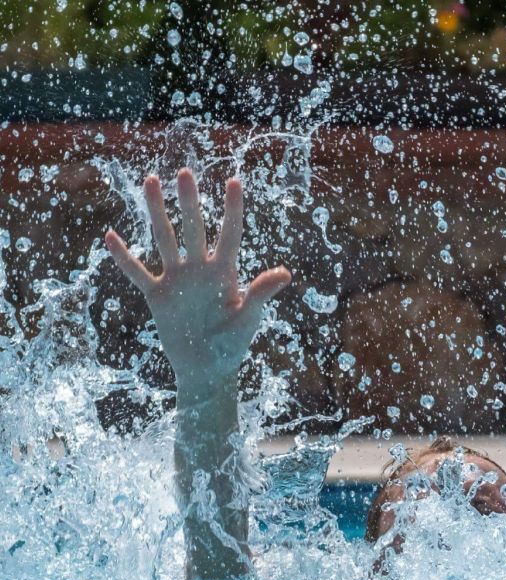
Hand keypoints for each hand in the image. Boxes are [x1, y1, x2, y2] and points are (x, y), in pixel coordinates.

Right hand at [105, 168, 290, 394]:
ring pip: (165, 239)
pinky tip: (110, 236)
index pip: (230, 234)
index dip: (232, 209)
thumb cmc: (233, 345)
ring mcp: (177, 280)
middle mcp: (200, 270)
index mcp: (225, 273)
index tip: (234, 181)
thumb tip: (285, 273)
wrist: (207, 370)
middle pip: (194, 229)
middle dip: (190, 202)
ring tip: (151, 181)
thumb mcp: (248, 318)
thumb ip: (261, 293)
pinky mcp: (157, 296)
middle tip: (185, 173)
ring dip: (157, 212)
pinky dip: (124, 257)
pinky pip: (138, 272)